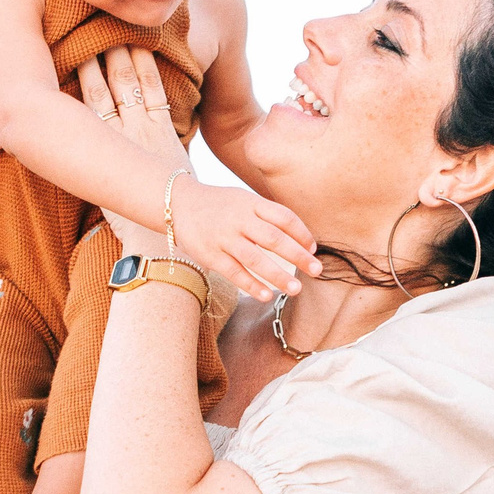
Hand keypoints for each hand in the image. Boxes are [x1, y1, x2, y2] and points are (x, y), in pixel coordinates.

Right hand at [79, 47, 317, 300]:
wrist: (176, 203)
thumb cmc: (218, 204)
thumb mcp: (243, 199)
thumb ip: (267, 214)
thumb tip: (300, 237)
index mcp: (250, 202)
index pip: (283, 217)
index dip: (301, 233)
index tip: (313, 247)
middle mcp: (238, 219)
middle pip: (274, 239)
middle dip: (298, 256)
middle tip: (317, 271)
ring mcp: (223, 237)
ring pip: (256, 259)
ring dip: (279, 276)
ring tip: (296, 289)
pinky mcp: (210, 254)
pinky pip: (234, 272)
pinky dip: (252, 284)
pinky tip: (266, 294)